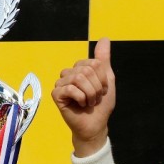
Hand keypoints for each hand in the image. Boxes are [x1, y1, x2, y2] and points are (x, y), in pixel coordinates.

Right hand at [52, 38, 115, 156]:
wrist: (95, 125)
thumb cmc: (100, 106)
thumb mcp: (107, 80)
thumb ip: (104, 59)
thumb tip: (104, 39)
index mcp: (80, 68)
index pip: (94, 63)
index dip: (102, 78)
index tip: (102, 91)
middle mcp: (69, 73)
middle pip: (86, 70)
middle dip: (96, 87)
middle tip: (95, 98)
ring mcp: (61, 83)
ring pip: (78, 78)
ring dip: (90, 93)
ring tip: (89, 102)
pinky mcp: (56, 94)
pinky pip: (70, 88)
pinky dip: (81, 98)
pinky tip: (80, 105)